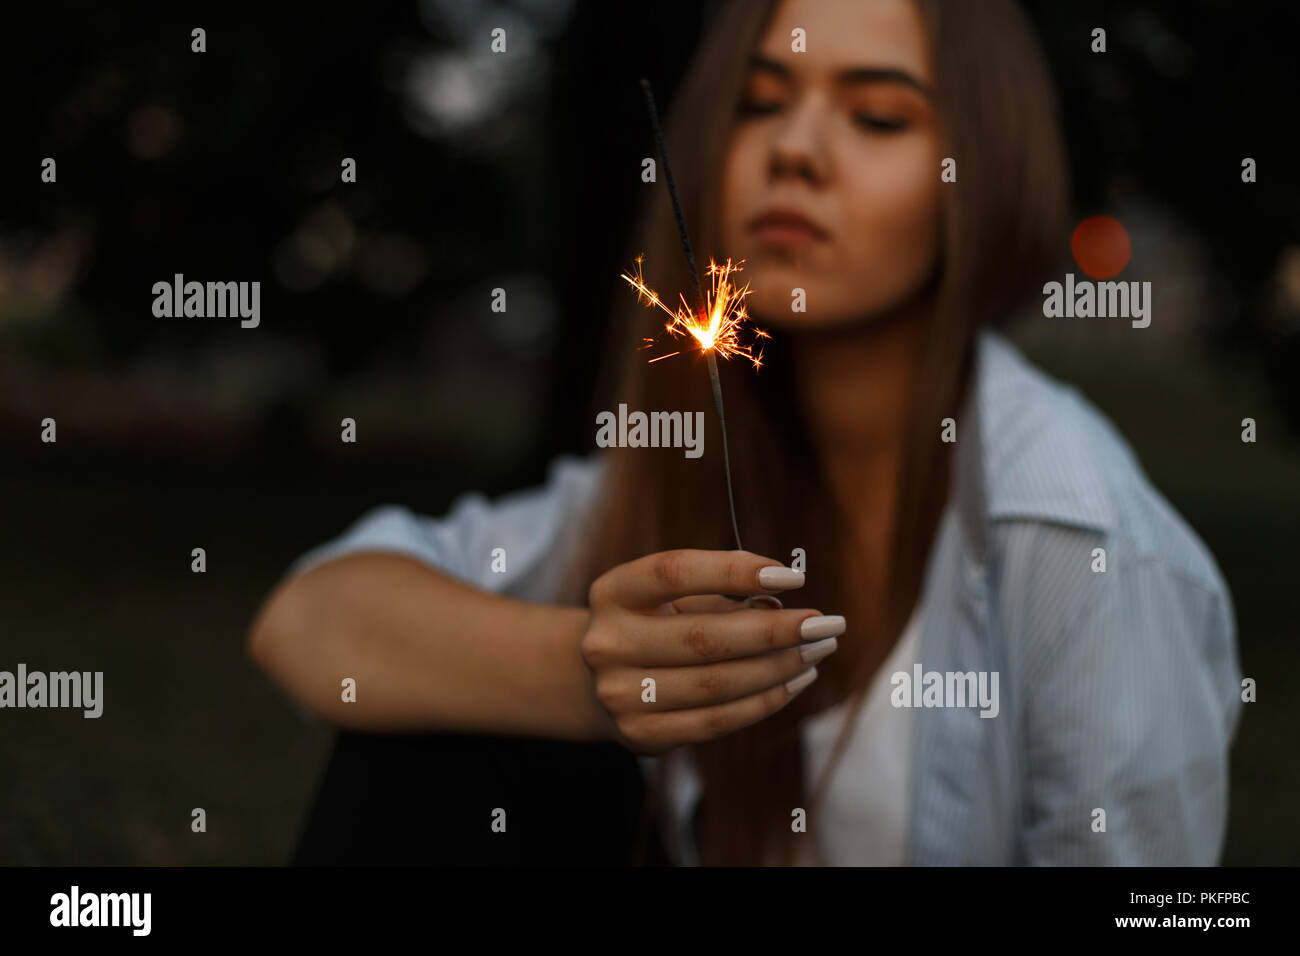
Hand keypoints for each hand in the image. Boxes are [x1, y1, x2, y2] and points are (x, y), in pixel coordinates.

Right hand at [580, 549, 844, 754]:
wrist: (603, 681)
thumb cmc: (656, 624)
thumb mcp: (675, 597)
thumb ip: (722, 595)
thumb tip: (781, 602)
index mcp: (613, 592)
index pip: (674, 572)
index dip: (735, 570)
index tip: (794, 577)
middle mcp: (607, 643)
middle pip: (702, 636)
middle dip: (775, 630)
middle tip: (828, 624)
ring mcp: (619, 694)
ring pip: (715, 684)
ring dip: (778, 668)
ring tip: (818, 650)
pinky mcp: (641, 734)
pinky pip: (715, 722)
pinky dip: (763, 701)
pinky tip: (795, 681)